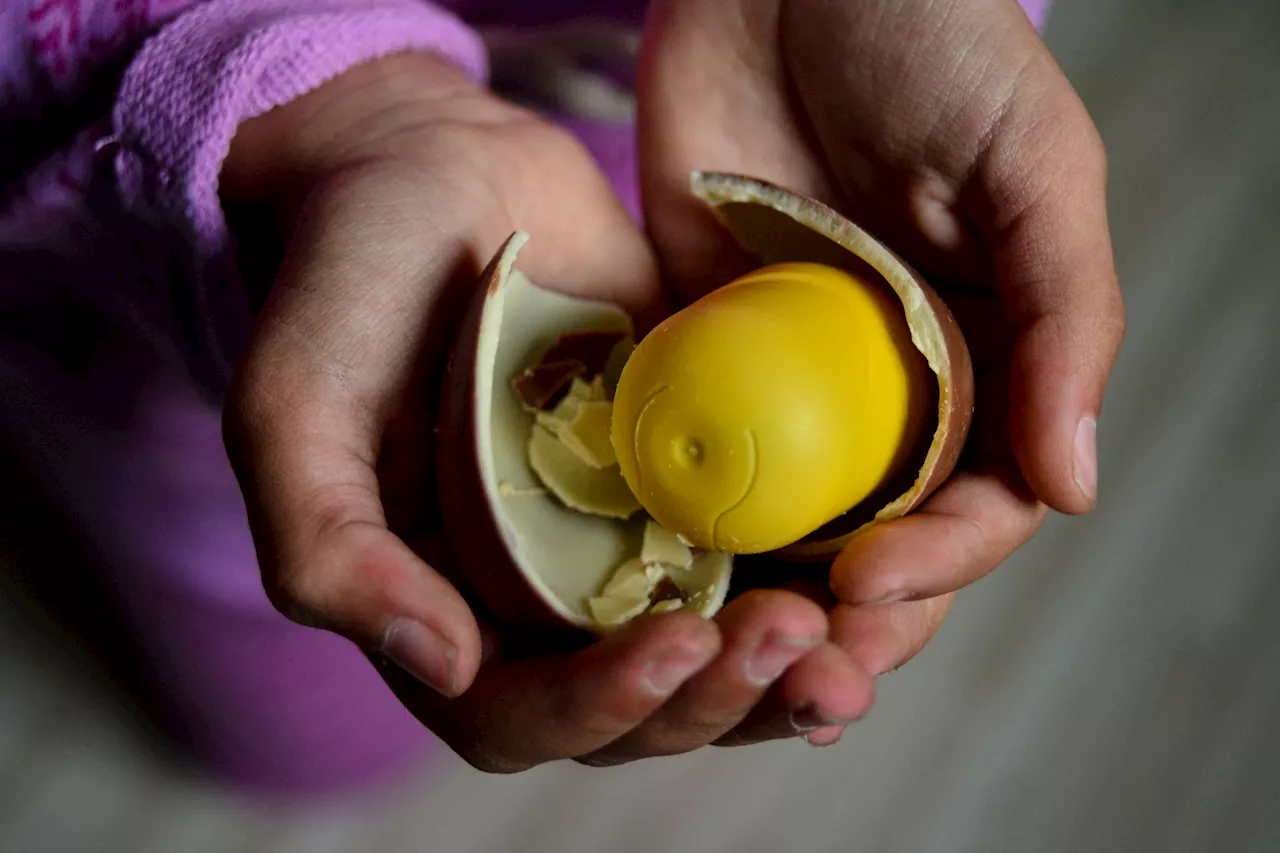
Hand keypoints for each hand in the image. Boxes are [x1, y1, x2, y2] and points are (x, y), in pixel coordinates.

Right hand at [220, 51, 872, 771]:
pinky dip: (810, 588)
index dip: (599, 705)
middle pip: (635, 709)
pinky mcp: (687, 477)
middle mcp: (535, 597)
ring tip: (842, 634)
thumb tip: (442, 665)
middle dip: (715, 695)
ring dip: (779, 669)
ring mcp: (618, 541)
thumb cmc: (347, 284)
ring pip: (708, 655)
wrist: (438, 171)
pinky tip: (862, 586)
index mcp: (437, 606)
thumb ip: (328, 548)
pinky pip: (752, 561)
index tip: (676, 642)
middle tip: (789, 634)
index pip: (518, 715)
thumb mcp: (295, 408)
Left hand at [640, 0, 1124, 739]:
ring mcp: (789, 379)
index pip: (978, 503)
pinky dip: (680, 524)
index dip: (938, 564)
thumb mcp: (1031, 167)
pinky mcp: (701, 351)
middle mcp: (891, 388)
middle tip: (798, 677)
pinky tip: (651, 581)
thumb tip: (1074, 485)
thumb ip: (1061, 318)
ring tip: (725, 663)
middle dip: (849, 621)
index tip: (870, 586)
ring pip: (785, 525)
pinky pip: (693, 454)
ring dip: (761, 604)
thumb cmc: (928, 42)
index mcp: (987, 360)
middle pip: (880, 540)